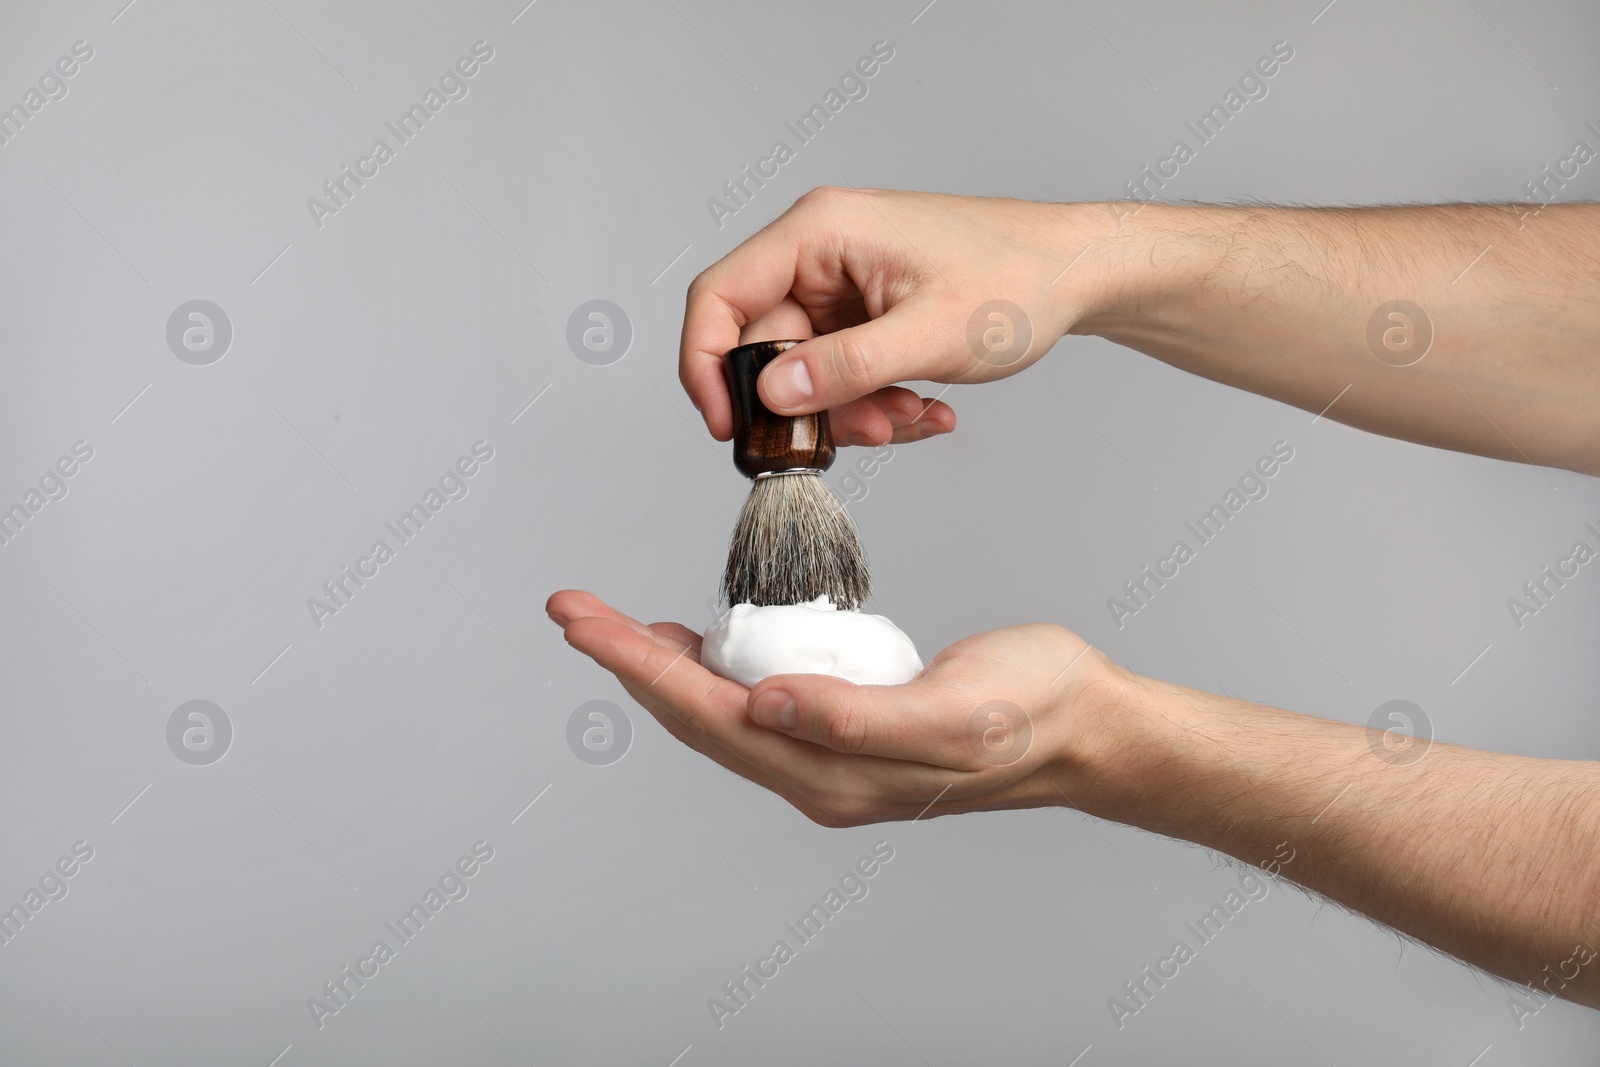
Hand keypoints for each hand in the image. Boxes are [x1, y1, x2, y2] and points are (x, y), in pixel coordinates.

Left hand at [546, 589, 1118, 825]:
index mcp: (835, 773)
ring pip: (718, 713)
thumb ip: (857, 716)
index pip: (707, 715)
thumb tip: (765, 705)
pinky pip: (756, 705)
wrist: (1086, 726)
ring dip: (660, 666)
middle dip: (628, 660)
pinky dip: (712, 671)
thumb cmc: (1033, 711)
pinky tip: (699, 645)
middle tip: (574, 610)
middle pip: (696, 716)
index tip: (585, 620)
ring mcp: (830, 759)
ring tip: (612, 624)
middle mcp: (819, 775)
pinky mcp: (845, 732)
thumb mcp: (955, 711)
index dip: (638, 664)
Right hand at [681, 187, 1105, 448]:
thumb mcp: (928, 334)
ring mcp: (842, 287)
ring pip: (805, 373)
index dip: (707, 365)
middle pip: (765, 348)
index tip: (728, 426)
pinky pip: (841, 375)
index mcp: (820, 231)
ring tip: (911, 417)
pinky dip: (874, 404)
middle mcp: (821, 254)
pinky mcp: (864, 316)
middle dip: (811, 406)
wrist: (1076, 276)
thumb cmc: (1018, 278)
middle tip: (863, 432)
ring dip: (853, 412)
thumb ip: (843, 368)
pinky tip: (923, 409)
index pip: (721, 296)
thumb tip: (770, 396)